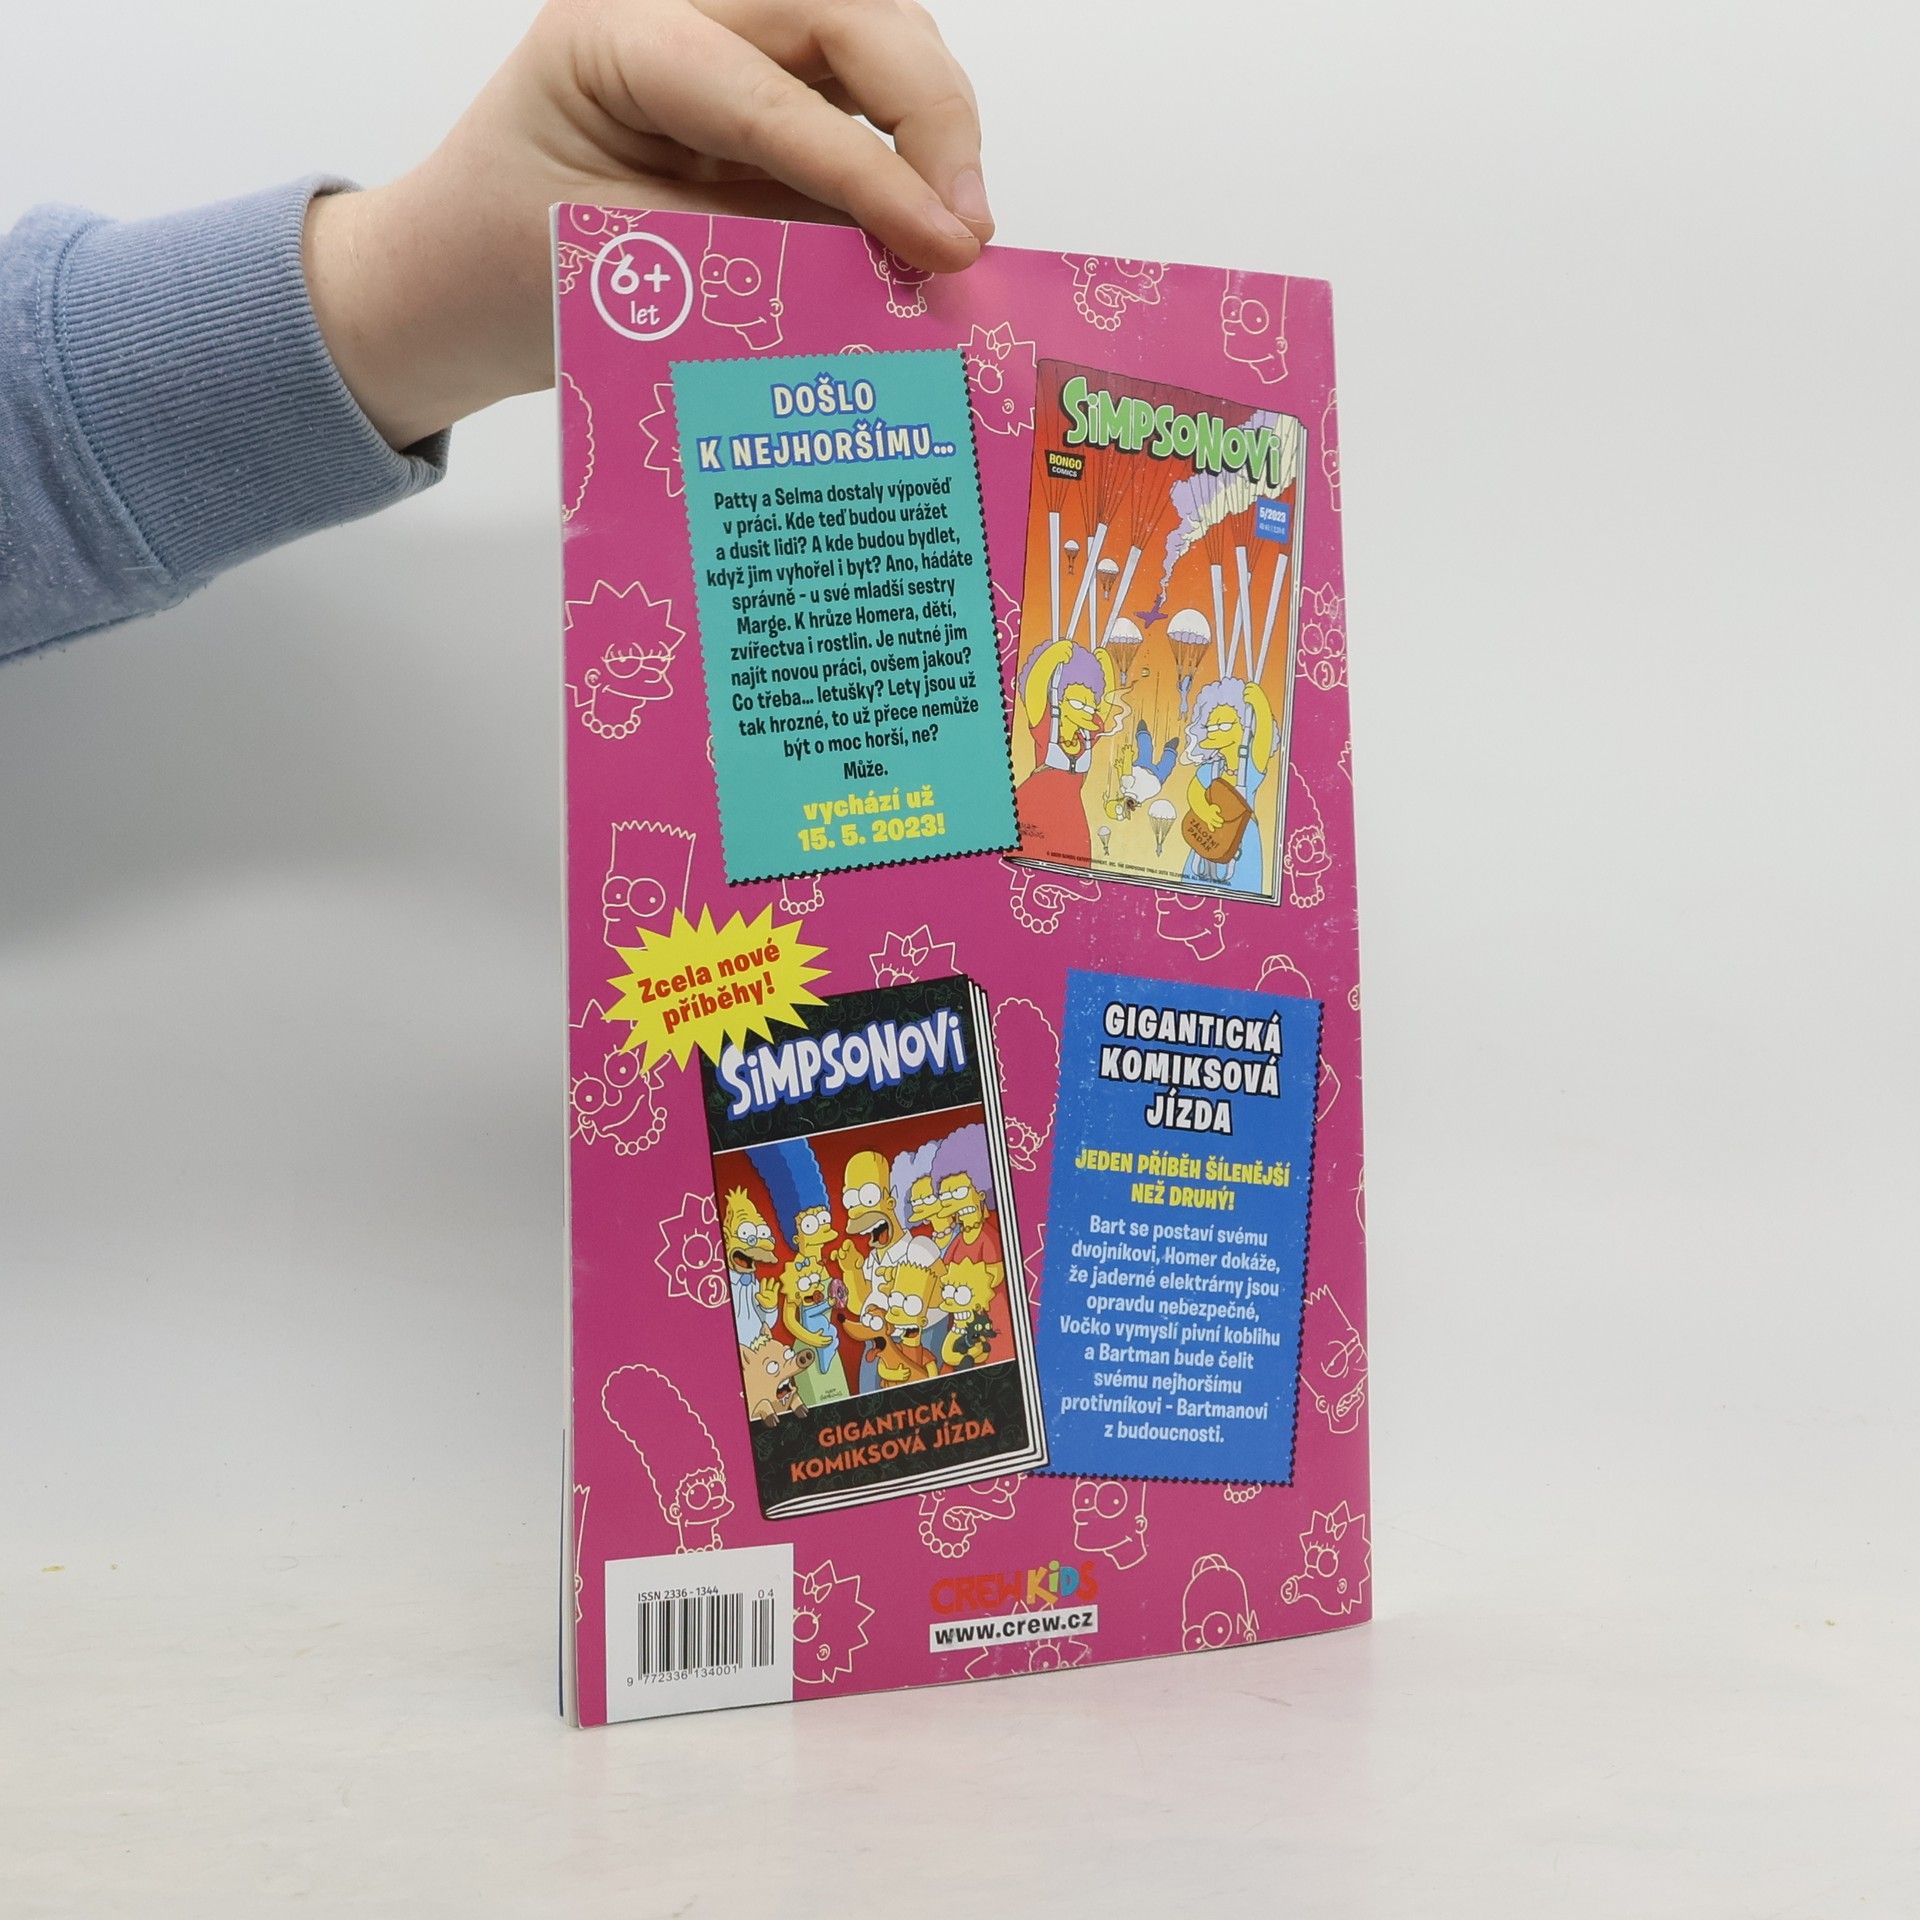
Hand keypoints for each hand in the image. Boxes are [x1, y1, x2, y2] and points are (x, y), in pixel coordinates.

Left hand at [306, 0, 990, 447]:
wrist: (458, 280)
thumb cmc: (510, 274)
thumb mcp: (624, 283)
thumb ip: (756, 265)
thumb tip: (898, 283)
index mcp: (609, 36)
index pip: (766, 93)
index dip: (870, 171)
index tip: (944, 244)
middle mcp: (673, 7)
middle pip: (846, 15)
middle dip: (930, 114)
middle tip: (969, 229)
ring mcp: (723, 35)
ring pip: (874, 39)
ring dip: (933, 125)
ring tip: (956, 232)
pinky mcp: (762, 83)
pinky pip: (862, 97)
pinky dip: (910, 156)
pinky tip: (932, 225)